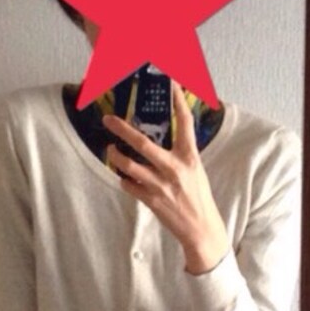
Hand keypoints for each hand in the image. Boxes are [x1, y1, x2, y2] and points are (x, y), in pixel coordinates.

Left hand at [102, 82, 229, 273]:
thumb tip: (165, 136)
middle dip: (122, 129)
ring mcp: (161, 185)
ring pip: (129, 165)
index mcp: (189, 157)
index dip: (178, 100)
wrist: (201, 229)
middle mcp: (174, 169)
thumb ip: (180, 154)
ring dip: (116, 157)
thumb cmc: (198, 198)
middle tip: (108, 120)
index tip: (171, 81)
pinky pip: (129, 185)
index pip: (185, 122)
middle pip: (143, 143)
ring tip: (111, 151)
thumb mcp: (195, 171)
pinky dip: (125, 180)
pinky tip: (126, 178)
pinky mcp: (152, 200)